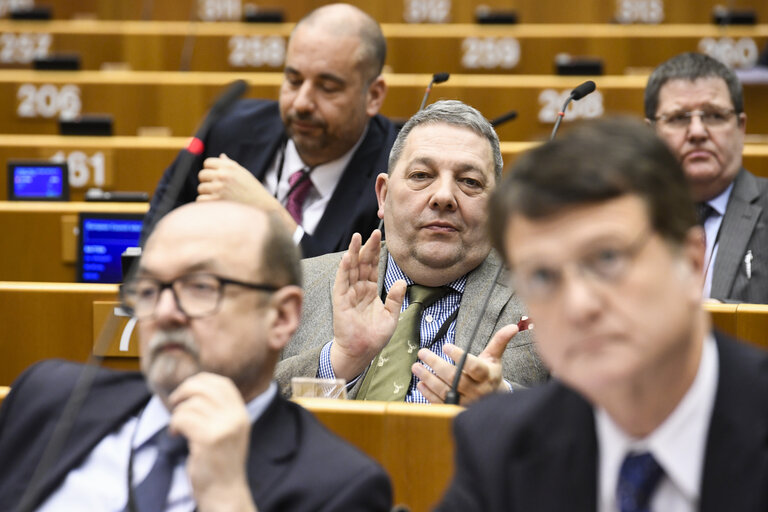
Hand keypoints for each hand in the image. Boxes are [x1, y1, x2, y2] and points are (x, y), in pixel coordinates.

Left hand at [168, 372, 257, 511]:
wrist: (225, 492)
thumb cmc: (221, 463)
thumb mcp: (229, 431)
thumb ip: (220, 411)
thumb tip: (196, 388)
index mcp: (241, 414)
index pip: (223, 383)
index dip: (202, 381)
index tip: (188, 390)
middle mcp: (235, 418)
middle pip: (205, 387)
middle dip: (184, 390)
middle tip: (174, 403)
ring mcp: (223, 428)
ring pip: (191, 404)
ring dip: (177, 413)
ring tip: (177, 427)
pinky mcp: (208, 439)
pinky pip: (183, 419)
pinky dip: (174, 424)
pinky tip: (175, 434)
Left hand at [197, 153, 296, 231]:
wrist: (263, 209)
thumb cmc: (253, 192)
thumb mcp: (244, 174)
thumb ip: (230, 165)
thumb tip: (221, 156)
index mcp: (230, 167)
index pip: (207, 163)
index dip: (210, 170)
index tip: (215, 177)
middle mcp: (223, 175)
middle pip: (202, 175)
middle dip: (207, 182)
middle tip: (217, 190)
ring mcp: (219, 188)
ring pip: (201, 188)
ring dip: (207, 194)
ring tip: (220, 199)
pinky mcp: (215, 201)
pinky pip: (200, 200)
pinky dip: (207, 204)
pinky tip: (218, 206)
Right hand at [330, 230, 406, 380]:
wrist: (361, 351)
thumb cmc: (374, 337)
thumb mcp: (391, 316)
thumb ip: (396, 298)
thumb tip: (402, 281)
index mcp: (370, 291)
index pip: (373, 267)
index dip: (376, 252)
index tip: (379, 237)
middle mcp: (358, 289)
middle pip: (362, 264)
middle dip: (366, 248)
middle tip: (372, 233)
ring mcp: (349, 294)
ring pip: (351, 269)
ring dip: (353, 253)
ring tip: (356, 238)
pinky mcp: (340, 301)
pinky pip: (342, 283)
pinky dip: (344, 270)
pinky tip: (347, 258)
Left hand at [412, 323, 518, 404]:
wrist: (493, 401)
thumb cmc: (490, 374)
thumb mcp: (494, 358)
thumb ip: (499, 341)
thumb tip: (513, 326)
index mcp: (487, 376)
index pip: (473, 366)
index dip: (460, 357)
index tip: (446, 346)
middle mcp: (477, 391)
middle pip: (455, 378)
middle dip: (436, 365)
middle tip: (422, 353)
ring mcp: (466, 402)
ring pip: (445, 391)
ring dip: (428, 378)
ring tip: (416, 366)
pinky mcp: (457, 410)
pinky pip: (440, 404)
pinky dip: (428, 394)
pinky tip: (420, 383)